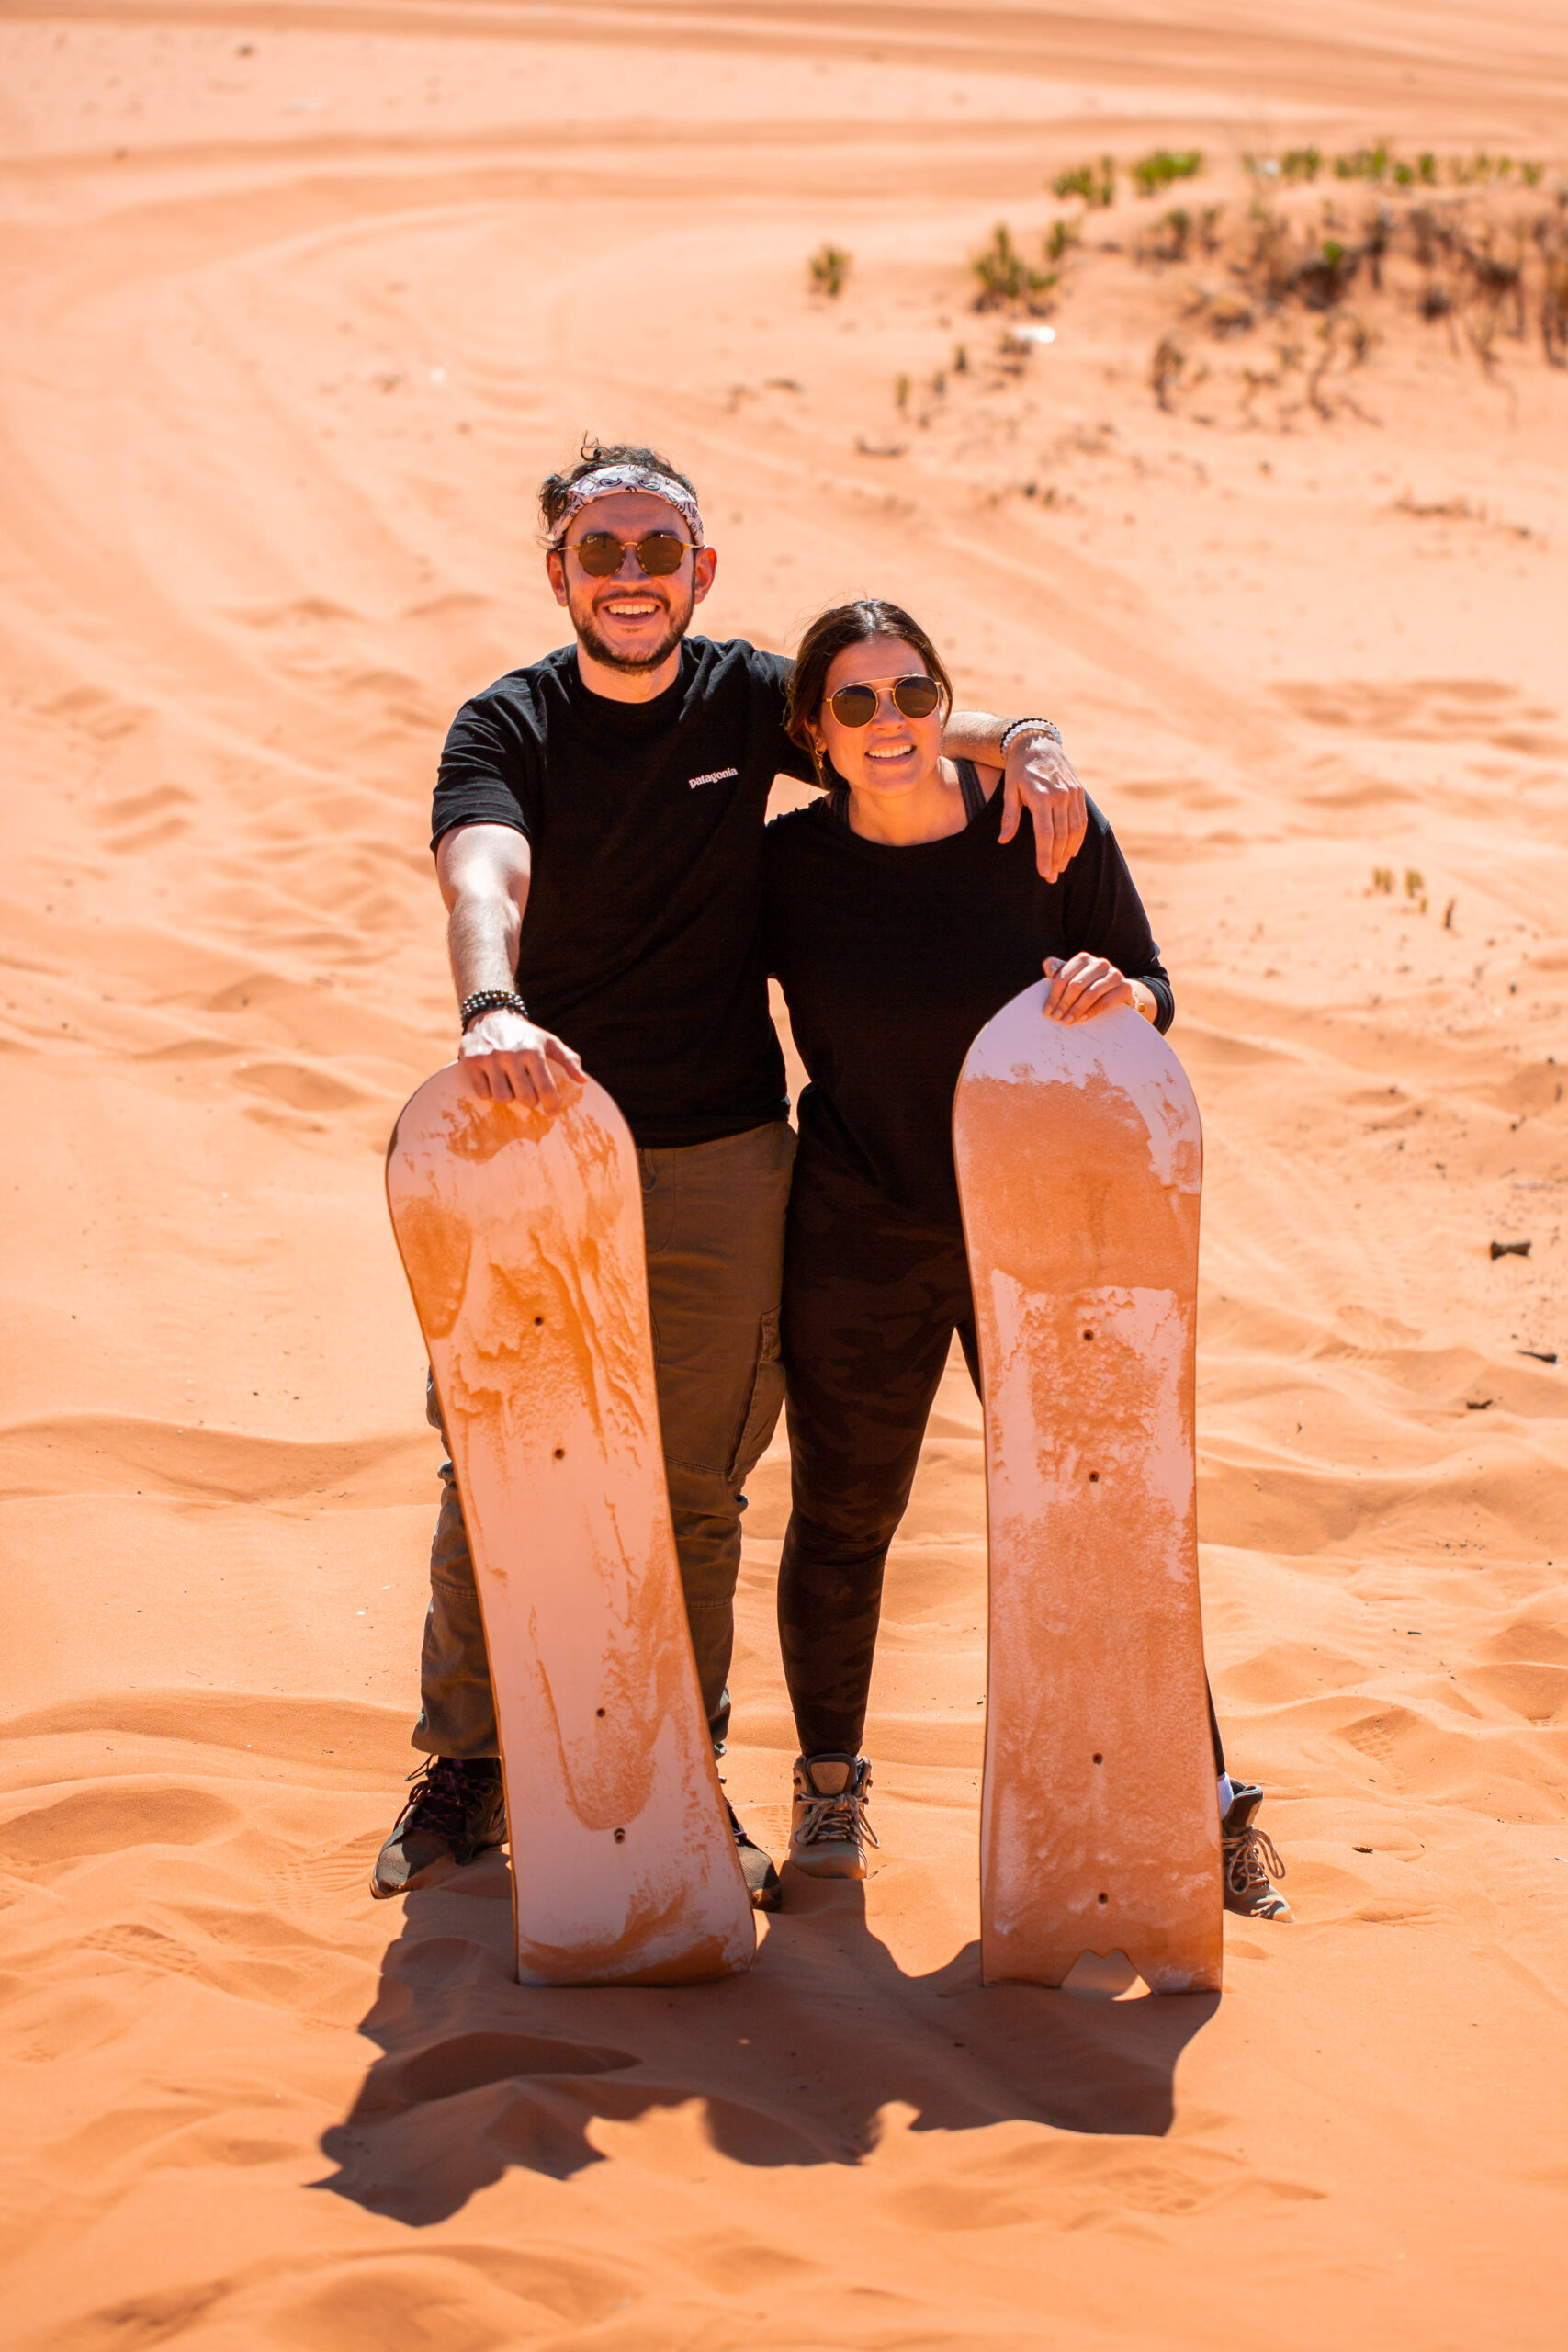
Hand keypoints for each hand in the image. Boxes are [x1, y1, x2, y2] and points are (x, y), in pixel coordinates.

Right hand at [457, 1008, 583, 1112]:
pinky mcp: (470, 1062)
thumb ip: (568, 1060)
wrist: (491, 1015)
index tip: (552, 1111)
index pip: (546, 1089)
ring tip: (511, 1087)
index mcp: (533, 1051)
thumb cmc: (525, 1035)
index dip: (552, 1106)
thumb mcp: (549, 1041)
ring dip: (508, 1097)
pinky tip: (494, 1082)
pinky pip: (482, 1093)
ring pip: (502, 1098)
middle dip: (529, 1102)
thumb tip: (582, 1081)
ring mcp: (489, 1058)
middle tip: (529, 1097)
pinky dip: (489, 1092)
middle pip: (524, 1098)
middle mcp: (511, 1054)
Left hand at [999, 731, 1087, 882]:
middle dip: (1057, 859)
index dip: (1045, 856)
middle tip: (1051, 878)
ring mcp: (1072, 792)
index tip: (1044, 873)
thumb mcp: (1009, 791)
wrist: (1036, 743)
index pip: (1045, 834)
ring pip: (1075, 829)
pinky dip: (1079, 837)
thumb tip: (1003, 840)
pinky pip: (1082, 819)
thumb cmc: (1018, 769)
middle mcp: (1060, 795)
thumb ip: (1009, 817)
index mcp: (1040, 796)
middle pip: (1062, 835)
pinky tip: (1072, 851)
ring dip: (1068, 852)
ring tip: (1061, 867)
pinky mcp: (1078, 791)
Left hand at [1042, 953, 1138, 1023]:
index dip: (1053, 995)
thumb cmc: (1090, 985)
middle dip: (1064, 1004)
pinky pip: (1105, 1002)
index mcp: (1083, 958)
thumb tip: (1047, 965)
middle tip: (1056, 1018)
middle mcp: (1099, 963)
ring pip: (1090, 993)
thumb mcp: (1075, 977)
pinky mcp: (1124, 987)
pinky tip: (1082, 1019)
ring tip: (1067, 1021)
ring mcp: (1114, 974)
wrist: (1119, 992)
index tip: (1047, 1011)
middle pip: (1076, 985)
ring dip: (1076, 1010)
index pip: (1063, 977)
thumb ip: (1060, 972)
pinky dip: (1091, 1012)